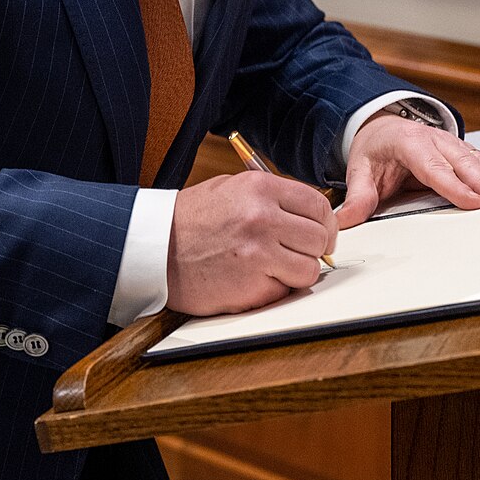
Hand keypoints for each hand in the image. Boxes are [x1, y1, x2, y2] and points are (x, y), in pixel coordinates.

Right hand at [165, 171, 336, 315]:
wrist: (154, 249)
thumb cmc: (191, 220)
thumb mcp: (232, 189)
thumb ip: (274, 198)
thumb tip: (312, 216)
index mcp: (261, 189)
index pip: (319, 205)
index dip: (325, 224)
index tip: (321, 234)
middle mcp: (263, 218)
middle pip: (319, 238)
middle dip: (314, 250)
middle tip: (298, 254)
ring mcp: (258, 253)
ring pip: (309, 269)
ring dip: (297, 273)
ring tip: (273, 268)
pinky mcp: (251, 285)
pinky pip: (285, 291)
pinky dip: (275, 290)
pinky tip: (253, 280)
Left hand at [334, 115, 479, 228]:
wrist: (381, 125)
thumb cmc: (374, 149)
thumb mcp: (359, 170)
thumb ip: (357, 197)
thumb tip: (343, 221)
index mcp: (409, 143)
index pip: (433, 168)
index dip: (454, 185)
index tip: (472, 201)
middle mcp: (435, 140)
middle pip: (463, 163)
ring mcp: (452, 143)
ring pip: (479, 160)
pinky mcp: (462, 151)